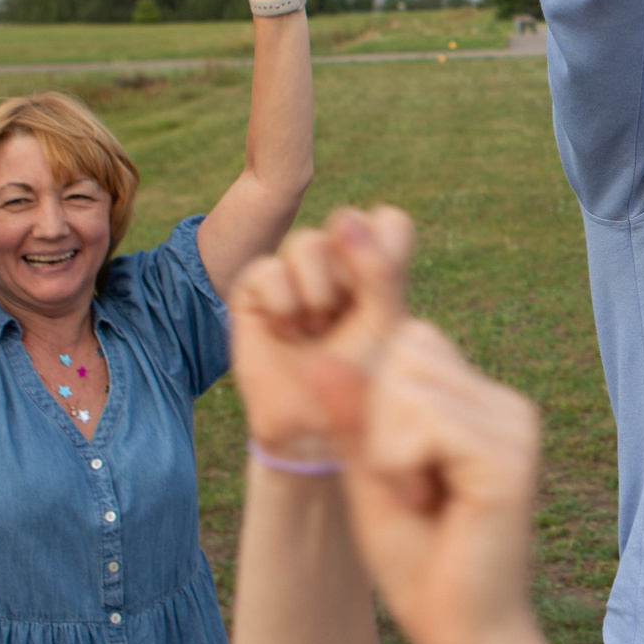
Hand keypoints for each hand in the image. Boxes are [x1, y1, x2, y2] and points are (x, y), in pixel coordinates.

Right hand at [228, 207, 412, 461]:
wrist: (316, 425)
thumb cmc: (359, 376)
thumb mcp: (384, 324)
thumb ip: (378, 270)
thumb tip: (346, 217)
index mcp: (377, 266)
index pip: (388, 222)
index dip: (384, 252)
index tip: (378, 298)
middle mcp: (335, 262)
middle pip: (345, 223)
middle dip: (349, 279)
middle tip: (344, 321)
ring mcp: (294, 272)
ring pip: (307, 242)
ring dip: (316, 293)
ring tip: (316, 329)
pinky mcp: (255, 289)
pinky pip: (268, 268)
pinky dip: (283, 304)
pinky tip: (287, 332)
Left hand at [310, 315, 543, 643]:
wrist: (464, 636)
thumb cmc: (421, 562)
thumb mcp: (369, 474)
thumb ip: (352, 415)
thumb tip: (319, 358)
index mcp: (486, 404)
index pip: (412, 341)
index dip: (380, 400)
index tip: (402, 469)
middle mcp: (510, 406)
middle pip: (408, 351)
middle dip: (381, 419)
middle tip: (410, 486)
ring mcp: (515, 428)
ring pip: (409, 383)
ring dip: (389, 448)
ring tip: (422, 498)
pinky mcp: (508, 459)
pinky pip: (423, 422)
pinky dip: (401, 466)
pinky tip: (430, 505)